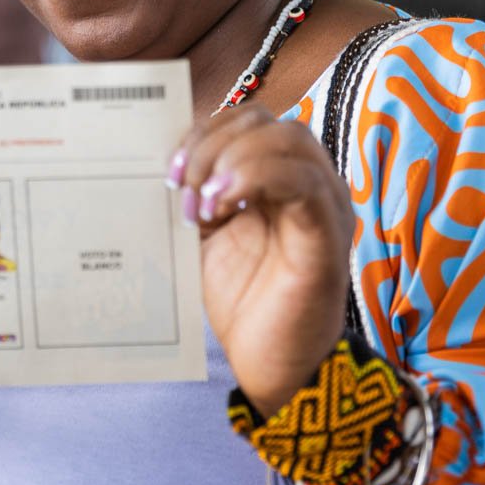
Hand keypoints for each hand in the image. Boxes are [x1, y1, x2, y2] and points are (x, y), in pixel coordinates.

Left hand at [172, 107, 353, 416]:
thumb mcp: (205, 235)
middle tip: (182, 184)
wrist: (269, 365)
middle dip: (213, 142)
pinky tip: (224, 206)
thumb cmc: (242, 299)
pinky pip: (303, 181)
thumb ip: (193, 194)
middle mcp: (309, 181)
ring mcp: (325, 204)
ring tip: (204, 202)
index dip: (204, 132)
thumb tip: (156, 160)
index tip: (170, 169)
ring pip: (289, 139)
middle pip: (267, 119)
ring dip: (233, 159)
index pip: (247, 119)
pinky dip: (257, 178)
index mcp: (279, 176)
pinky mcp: (328, 233)